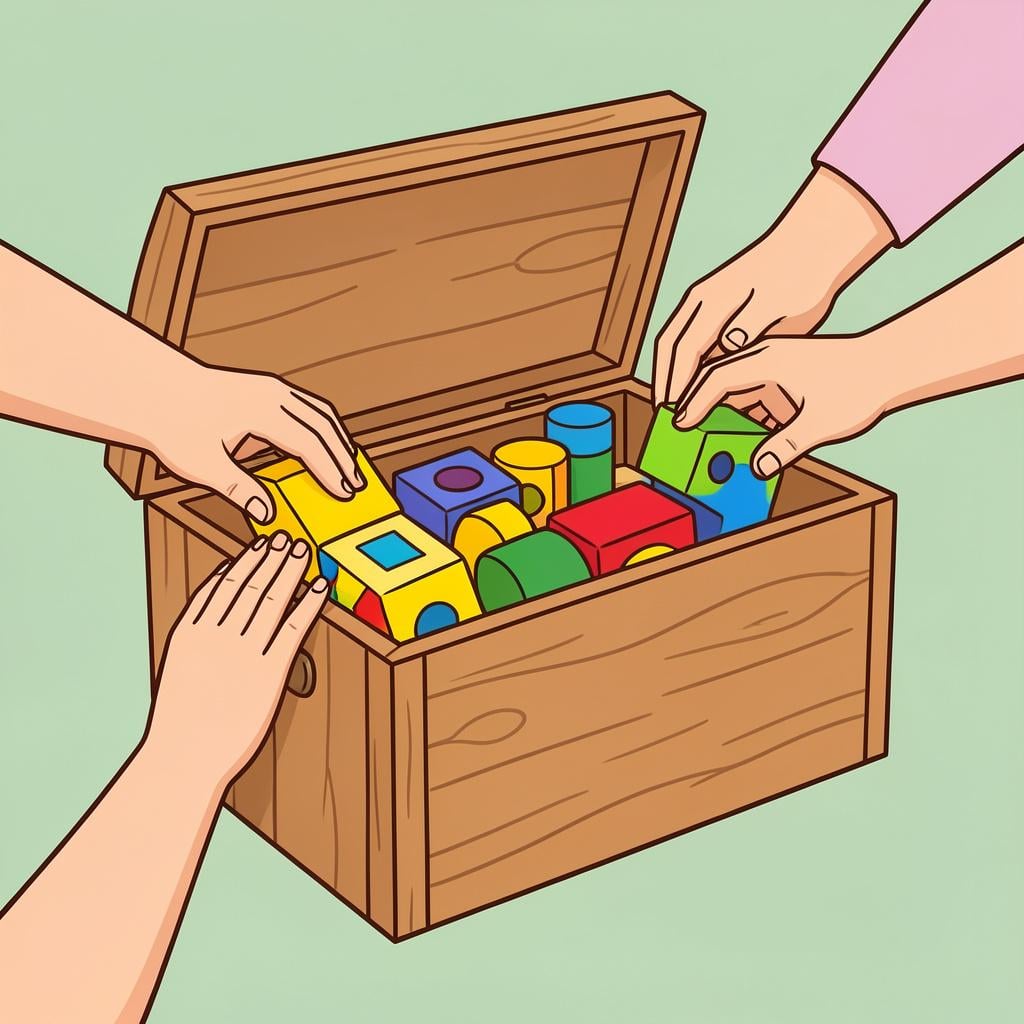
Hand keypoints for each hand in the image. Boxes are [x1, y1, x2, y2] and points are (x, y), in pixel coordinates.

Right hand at [146, 533, 328, 788]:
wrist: (184, 757)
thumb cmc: (180, 720)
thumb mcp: (179, 666)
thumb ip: (196, 633)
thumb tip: (215, 605)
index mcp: (190, 630)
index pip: (222, 584)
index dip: (245, 561)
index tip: (258, 544)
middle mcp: (217, 634)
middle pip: (249, 585)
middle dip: (270, 558)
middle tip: (286, 536)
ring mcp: (243, 650)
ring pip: (271, 598)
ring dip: (289, 570)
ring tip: (302, 550)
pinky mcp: (269, 671)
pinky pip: (293, 627)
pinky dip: (309, 603)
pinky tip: (321, 586)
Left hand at [147, 361, 363, 522]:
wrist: (151, 387)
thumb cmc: (172, 423)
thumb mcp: (202, 464)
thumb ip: (239, 489)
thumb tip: (268, 514)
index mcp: (262, 411)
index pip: (310, 443)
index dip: (331, 470)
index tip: (345, 494)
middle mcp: (273, 394)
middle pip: (324, 426)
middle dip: (343, 458)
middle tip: (358, 486)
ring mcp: (272, 388)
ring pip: (320, 413)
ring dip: (338, 441)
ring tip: (350, 468)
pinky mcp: (266, 389)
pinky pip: (307, 408)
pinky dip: (323, 430)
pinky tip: (323, 447)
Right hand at [652, 167, 893, 406]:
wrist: (812, 247)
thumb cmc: (797, 274)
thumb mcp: (778, 300)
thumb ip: (751, 321)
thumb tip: (728, 343)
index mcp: (710, 300)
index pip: (682, 348)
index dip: (675, 381)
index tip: (673, 411)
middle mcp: (701, 304)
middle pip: (670, 348)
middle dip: (666, 382)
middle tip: (665, 415)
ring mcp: (711, 310)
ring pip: (683, 349)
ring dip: (680, 378)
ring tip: (682, 409)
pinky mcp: (725, 316)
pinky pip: (701, 348)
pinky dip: (698, 371)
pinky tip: (707, 392)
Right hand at [672, 332, 887, 478]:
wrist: (887, 365)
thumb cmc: (857, 388)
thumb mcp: (821, 423)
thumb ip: (787, 445)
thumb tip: (758, 468)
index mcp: (767, 359)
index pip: (716, 377)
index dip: (694, 401)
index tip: (679, 423)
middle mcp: (763, 355)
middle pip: (712, 374)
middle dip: (689, 398)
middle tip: (671, 425)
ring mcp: (770, 362)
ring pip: (727, 381)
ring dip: (710, 403)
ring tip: (694, 431)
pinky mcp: (778, 372)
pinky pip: (745, 388)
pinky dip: (732, 406)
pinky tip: (732, 431)